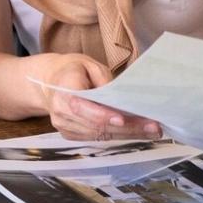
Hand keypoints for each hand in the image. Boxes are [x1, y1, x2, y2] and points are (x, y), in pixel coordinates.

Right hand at [36, 53, 161, 141]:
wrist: (48, 82)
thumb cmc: (72, 70)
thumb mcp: (88, 64)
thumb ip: (103, 80)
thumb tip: (122, 97)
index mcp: (62, 91)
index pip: (83, 108)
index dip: (103, 115)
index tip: (123, 118)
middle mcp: (61, 113)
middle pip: (96, 126)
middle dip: (128, 128)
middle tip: (154, 127)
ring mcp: (65, 127)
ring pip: (99, 135)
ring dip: (127, 134)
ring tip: (151, 131)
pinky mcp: (70, 135)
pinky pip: (97, 138)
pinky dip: (118, 136)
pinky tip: (135, 132)